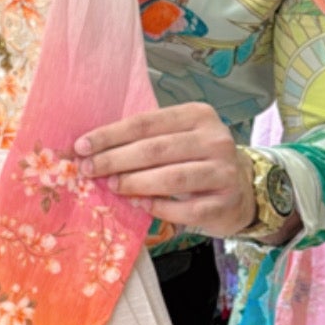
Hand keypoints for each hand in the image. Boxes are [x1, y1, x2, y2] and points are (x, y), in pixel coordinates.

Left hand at [75, 102, 255, 237]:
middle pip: (155, 149)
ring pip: (171, 178)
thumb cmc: (197, 160)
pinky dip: (157, 207)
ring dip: (135, 183)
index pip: (146, 123)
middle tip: (88, 170)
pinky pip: (184, 209)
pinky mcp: (224, 203)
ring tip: (111, 186)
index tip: (81, 146)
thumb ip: (144, 140)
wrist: (243, 189)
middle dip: (115, 160)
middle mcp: (215, 139)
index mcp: (198, 115)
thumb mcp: (178, 138)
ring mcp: (223, 172)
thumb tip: (91, 150)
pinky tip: (139, 205)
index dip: (110, 135)